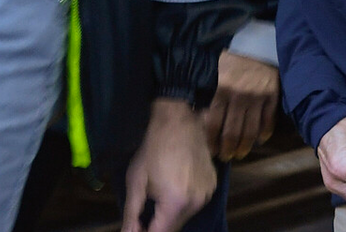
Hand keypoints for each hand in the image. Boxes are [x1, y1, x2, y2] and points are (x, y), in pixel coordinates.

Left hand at [122, 98, 218, 231]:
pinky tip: (173, 186)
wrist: (178, 123)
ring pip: (185, 216)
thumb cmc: (152, 149)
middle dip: (158, 225)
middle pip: (175, 227)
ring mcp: (208, 195)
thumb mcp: (136, 181)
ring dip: (171, 214)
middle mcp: (196, 203)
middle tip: (143, 215)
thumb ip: (132, 212)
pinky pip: (195, 203)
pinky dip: (183, 202)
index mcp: (176, 203)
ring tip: (158, 196)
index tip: (136, 227)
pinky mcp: (213, 186)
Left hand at [201, 51, 279, 160]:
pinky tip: (259, 140)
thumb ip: (206, 90)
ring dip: (245, 146)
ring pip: (251, 130)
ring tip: (240, 154)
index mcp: (222, 90)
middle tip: (225, 158)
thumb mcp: (212, 70)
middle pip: (233, 131)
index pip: (214, 123)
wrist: (255, 43)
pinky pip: (269, 120)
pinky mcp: (273, 96)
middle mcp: (240, 97)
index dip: (212, 140)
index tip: (211, 151)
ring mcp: (258, 98)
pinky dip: (265, 133)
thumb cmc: (229, 57)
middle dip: (228, 148)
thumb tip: (195, 111)